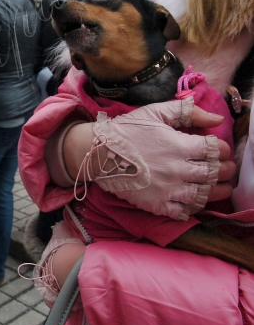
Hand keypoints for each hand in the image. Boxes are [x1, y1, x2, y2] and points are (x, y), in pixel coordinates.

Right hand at [65, 99, 233, 220]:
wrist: (98, 152)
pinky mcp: (156, 204)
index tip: (219, 150)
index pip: (216, 150)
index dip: (223, 149)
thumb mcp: (155, 112)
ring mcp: (168, 189)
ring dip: (217, 192)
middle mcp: (178, 169)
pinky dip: (193, 208)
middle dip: (226, 171)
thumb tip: (217, 120)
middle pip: (215, 173)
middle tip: (227, 169)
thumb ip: (188, 112)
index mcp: (180, 145)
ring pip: (204, 195)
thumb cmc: (126, 130)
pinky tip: (194, 201)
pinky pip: (184, 212)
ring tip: (219, 188)